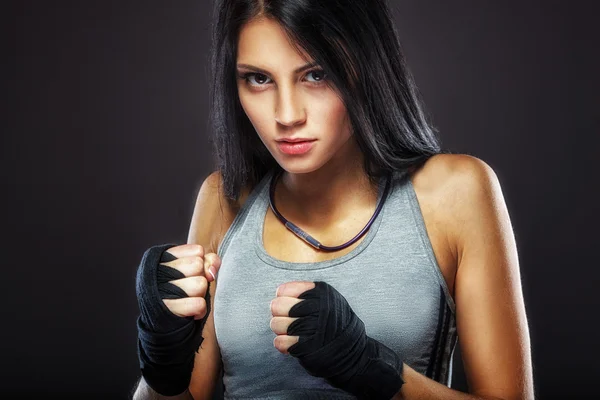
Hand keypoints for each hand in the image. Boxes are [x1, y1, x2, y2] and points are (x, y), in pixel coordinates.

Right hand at [159, 243, 219, 320]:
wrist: (163, 324)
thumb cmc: (181, 292)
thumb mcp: (192, 271)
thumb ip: (208, 261)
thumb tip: (212, 272)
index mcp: (163, 257)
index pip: (198, 251)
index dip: (202, 263)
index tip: (193, 274)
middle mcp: (158, 271)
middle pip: (198, 265)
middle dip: (201, 279)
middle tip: (190, 289)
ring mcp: (160, 290)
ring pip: (200, 284)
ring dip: (200, 295)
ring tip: (189, 300)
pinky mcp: (167, 309)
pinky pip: (198, 304)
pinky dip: (200, 310)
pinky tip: (192, 313)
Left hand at [269, 281, 403, 399]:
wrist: (352, 352)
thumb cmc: (334, 323)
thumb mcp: (328, 299)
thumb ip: (306, 292)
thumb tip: (279, 293)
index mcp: (321, 292)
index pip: (284, 290)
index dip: (281, 298)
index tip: (288, 304)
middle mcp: (318, 308)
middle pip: (277, 306)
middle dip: (278, 313)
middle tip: (286, 319)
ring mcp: (314, 328)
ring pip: (276, 324)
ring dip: (280, 329)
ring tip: (290, 331)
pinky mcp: (308, 347)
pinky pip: (280, 342)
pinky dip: (282, 344)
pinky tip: (291, 343)